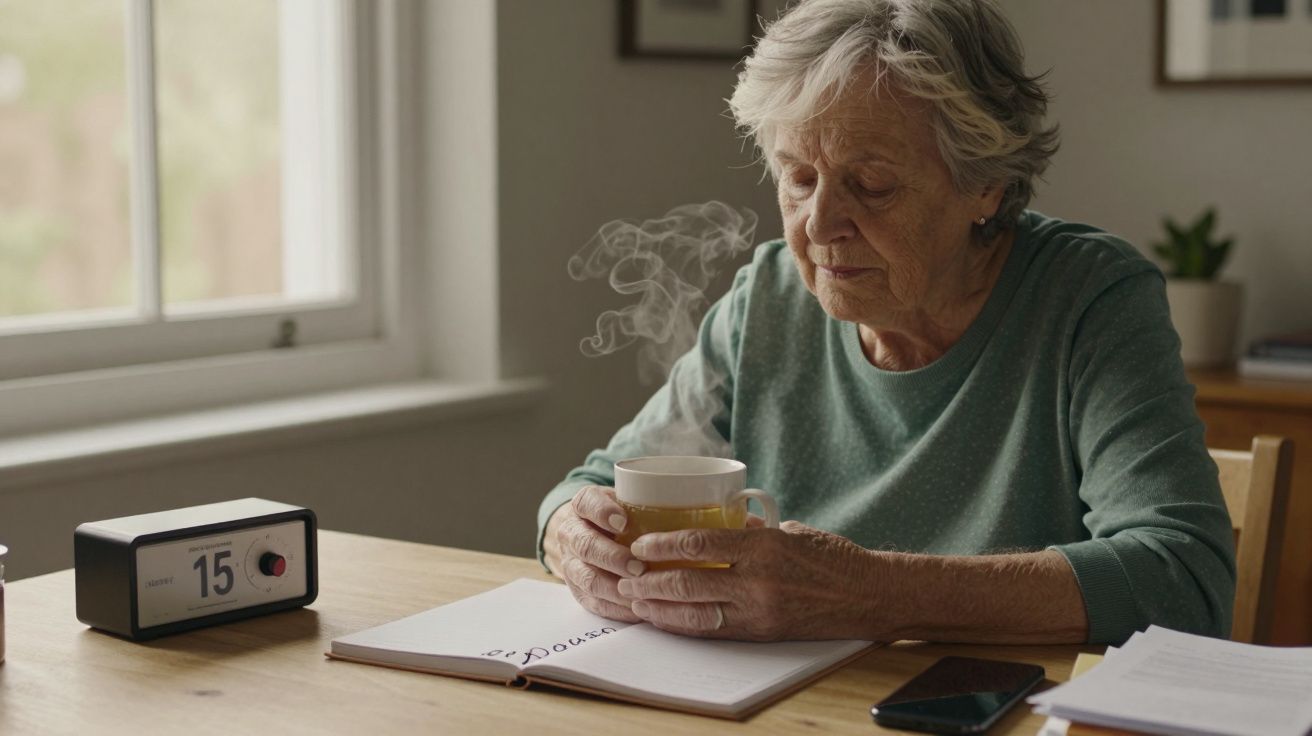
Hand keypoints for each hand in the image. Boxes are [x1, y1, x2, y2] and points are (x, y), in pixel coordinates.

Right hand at [543, 485, 644, 622]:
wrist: (591, 536)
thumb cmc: (621, 517)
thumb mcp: (628, 502)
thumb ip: (644, 504)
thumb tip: (684, 510)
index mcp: (583, 505)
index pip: (587, 503)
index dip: (603, 513)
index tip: (623, 522)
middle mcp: (571, 534)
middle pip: (586, 546)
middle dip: (613, 558)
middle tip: (639, 567)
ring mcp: (571, 564)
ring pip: (588, 579)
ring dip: (615, 588)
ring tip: (640, 591)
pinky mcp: (578, 591)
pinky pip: (595, 603)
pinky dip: (617, 608)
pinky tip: (637, 608)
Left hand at [616, 520, 875, 640]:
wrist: (869, 596)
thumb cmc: (833, 558)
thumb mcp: (791, 532)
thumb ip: (753, 530)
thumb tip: (720, 522)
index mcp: (763, 547)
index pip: (701, 543)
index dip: (664, 544)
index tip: (640, 543)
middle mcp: (758, 581)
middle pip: (689, 581)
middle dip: (651, 580)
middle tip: (626, 574)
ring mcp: (759, 610)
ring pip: (695, 612)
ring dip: (660, 608)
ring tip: (635, 601)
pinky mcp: (762, 632)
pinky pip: (713, 630)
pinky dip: (684, 625)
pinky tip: (665, 620)